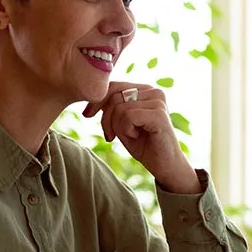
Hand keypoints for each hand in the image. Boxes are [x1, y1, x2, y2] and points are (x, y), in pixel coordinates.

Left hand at [83, 81, 201, 193]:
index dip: (97, 100)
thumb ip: (112, 107)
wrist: (165, 165)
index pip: (113, 85)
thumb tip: (92, 95)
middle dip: (106, 118)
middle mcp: (154, 91)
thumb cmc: (143, 144)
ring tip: (131, 136)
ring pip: (119, 107)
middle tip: (110, 136)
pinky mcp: (159, 114)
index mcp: (145, 90)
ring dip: (118, 127)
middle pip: (114, 96)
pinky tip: (137, 136)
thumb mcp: (121, 122)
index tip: (87, 115)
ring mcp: (158, 101)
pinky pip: (128, 116)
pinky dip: (126, 130)